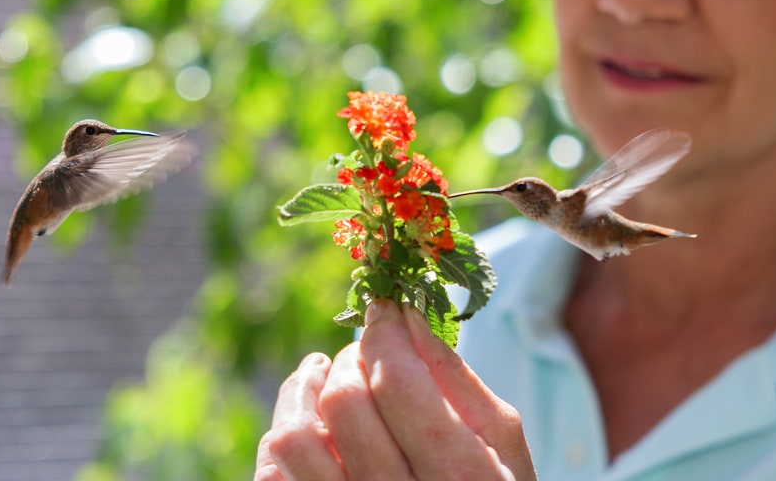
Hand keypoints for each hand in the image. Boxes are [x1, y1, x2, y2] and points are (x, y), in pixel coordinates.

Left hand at [255, 299, 534, 479]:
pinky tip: (310, 424)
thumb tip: (407, 315)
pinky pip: (273, 476)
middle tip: (366, 351)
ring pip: (294, 439)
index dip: (383, 332)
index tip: (384, 311)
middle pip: (344, 402)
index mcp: (456, 474)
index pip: (396, 380)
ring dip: (303, 392)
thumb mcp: (501, 443)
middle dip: (350, 357)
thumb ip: (457, 379)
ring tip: (320, 376)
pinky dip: (283, 439)